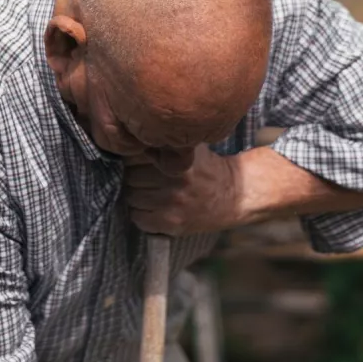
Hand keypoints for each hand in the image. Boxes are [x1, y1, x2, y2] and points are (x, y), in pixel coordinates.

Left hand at [123, 145, 244, 235]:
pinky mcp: (171, 223)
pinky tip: (154, 207)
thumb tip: (131, 138)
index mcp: (178, 158)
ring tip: (152, 191)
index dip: (135, 156)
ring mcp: (172, 203)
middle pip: (130, 175)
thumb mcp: (190, 147)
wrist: (232, 196)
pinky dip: (141, 213)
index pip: (135, 154)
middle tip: (148, 176)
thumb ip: (164, 142)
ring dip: (136, 194)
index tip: (142, 159)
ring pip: (131, 196)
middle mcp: (175, 180)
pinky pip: (137, 217)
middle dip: (134, 174)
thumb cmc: (207, 168)